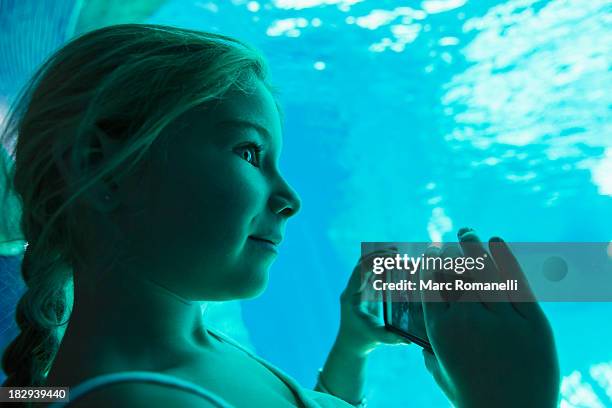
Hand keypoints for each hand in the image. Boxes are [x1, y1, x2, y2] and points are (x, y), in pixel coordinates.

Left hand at [336, 247, 408, 356]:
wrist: (351, 343)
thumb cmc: (362, 340)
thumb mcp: (377, 338)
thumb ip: (391, 339)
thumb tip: (408, 340)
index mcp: (352, 295)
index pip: (360, 270)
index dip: (374, 261)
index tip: (390, 258)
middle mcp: (353, 288)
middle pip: (363, 263)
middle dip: (379, 255)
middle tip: (397, 254)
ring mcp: (358, 287)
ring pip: (367, 265)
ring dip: (380, 257)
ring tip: (397, 254)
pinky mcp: (365, 289)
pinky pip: (372, 272)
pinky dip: (382, 265)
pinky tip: (396, 263)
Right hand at [420, 229, 559, 407]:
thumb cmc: (472, 398)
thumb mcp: (441, 373)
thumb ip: (430, 348)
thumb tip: (425, 329)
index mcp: (441, 332)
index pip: (431, 284)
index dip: (430, 263)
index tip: (431, 252)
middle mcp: (468, 321)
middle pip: (455, 271)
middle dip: (452, 249)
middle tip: (453, 236)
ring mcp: (503, 321)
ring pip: (484, 271)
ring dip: (473, 246)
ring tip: (468, 232)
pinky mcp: (534, 324)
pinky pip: (517, 283)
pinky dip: (505, 258)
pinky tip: (496, 241)